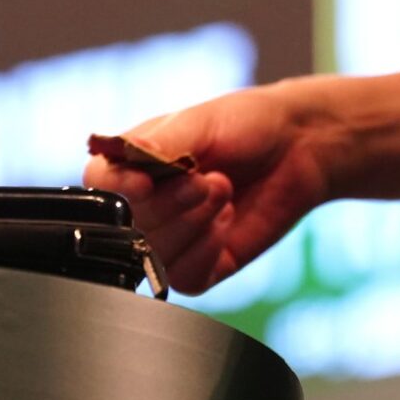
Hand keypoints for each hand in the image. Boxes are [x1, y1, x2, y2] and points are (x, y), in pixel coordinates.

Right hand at [84, 84, 333, 294]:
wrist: (300, 148)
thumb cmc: (246, 123)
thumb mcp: (199, 122)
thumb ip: (159, 144)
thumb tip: (125, 162)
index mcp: (131, 163)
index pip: (99, 185)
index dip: (119, 190)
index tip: (147, 183)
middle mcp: (144, 203)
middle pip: (129, 226)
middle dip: (174, 204)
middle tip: (211, 179)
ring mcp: (170, 237)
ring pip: (155, 255)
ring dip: (195, 225)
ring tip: (224, 192)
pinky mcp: (200, 265)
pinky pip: (185, 278)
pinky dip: (208, 251)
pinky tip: (227, 224)